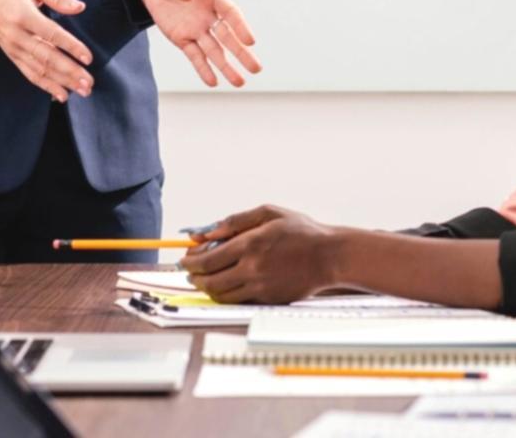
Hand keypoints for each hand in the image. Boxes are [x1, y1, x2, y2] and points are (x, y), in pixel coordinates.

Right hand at [0, 0, 92, 102]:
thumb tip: (79, 7)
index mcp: (23, 15)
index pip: (51, 34)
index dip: (70, 47)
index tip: (88, 58)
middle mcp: (17, 35)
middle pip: (46, 57)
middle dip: (69, 72)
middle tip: (89, 83)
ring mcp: (13, 48)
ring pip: (39, 69)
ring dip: (62, 82)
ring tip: (82, 91)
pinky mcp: (11, 55)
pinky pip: (29, 73)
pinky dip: (45, 85)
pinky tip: (61, 94)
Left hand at [141, 0, 260, 86]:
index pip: (230, 13)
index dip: (241, 27)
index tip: (251, 41)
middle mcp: (209, 16)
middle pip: (228, 37)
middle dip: (241, 53)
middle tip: (257, 69)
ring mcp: (197, 29)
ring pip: (214, 51)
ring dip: (226, 67)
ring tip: (240, 83)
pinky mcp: (182, 39)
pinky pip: (194, 56)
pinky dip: (203, 69)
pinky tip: (213, 82)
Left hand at [181, 205, 337, 302]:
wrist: (329, 256)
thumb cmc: (301, 231)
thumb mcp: (269, 213)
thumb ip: (235, 221)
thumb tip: (205, 233)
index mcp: (251, 244)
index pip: (208, 259)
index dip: (191, 261)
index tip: (186, 258)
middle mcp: (253, 268)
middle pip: (209, 281)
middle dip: (194, 276)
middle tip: (190, 271)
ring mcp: (260, 287)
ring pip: (221, 295)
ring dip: (207, 288)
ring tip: (205, 279)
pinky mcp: (267, 299)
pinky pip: (238, 301)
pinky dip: (226, 295)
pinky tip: (226, 285)